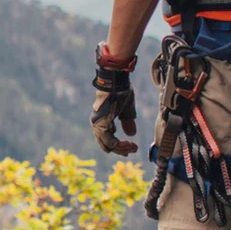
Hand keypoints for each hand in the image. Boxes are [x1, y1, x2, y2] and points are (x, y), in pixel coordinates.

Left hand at [90, 42, 138, 156]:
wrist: (115, 80)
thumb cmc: (120, 90)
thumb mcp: (126, 109)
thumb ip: (127, 122)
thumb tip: (131, 134)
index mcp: (102, 120)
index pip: (107, 140)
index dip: (119, 146)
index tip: (132, 147)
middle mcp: (97, 124)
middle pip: (106, 145)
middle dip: (121, 149)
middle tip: (133, 149)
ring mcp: (98, 124)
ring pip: (108, 145)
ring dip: (121, 148)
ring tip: (133, 147)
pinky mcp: (101, 123)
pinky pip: (110, 141)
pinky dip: (120, 145)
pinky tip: (130, 143)